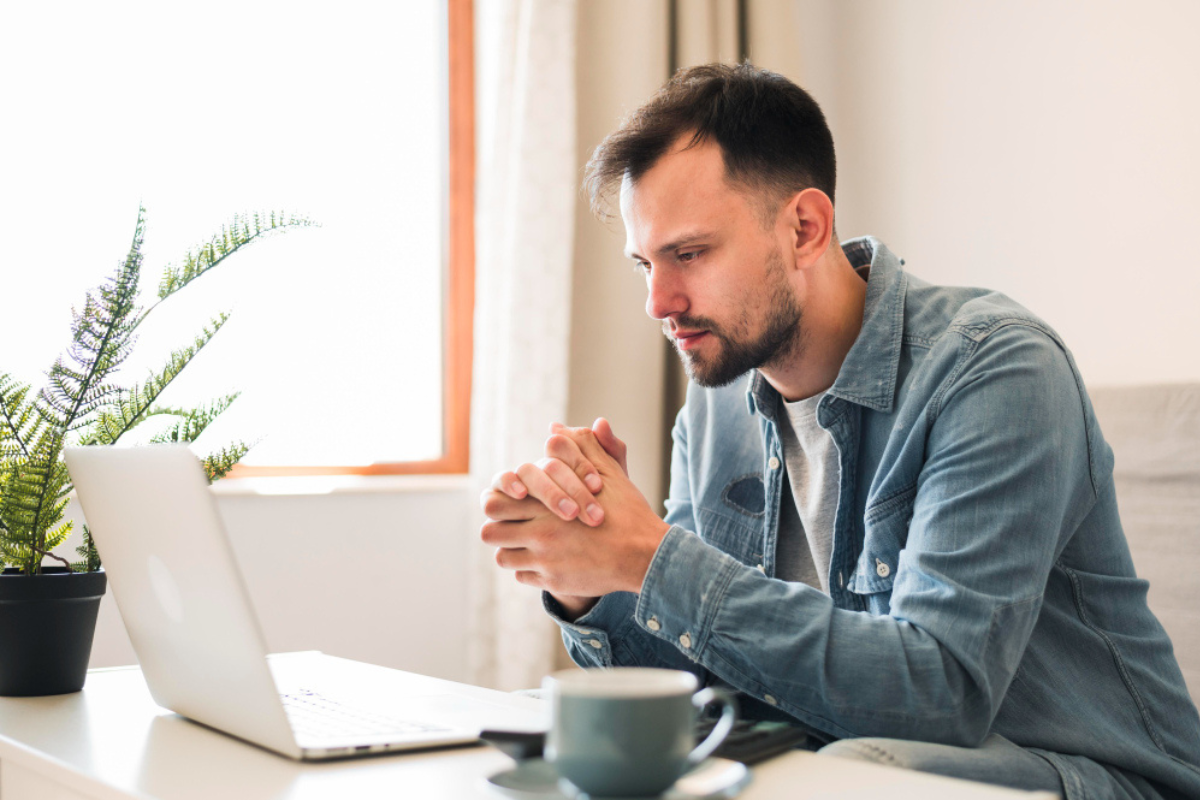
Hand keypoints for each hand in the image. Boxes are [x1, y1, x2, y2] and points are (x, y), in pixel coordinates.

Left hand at [480, 425, 668, 612]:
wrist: (645, 556)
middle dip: (497, 526)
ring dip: (511, 550)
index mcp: (547, 504)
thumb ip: (581, 448)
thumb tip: (556, 427)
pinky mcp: (554, 582)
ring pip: (503, 558)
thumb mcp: (608, 473)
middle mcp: (540, 534)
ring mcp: (546, 561)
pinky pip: (522, 576)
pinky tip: (543, 560)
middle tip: (508, 524)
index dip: (496, 500)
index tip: (510, 500)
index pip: (494, 503)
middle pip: (490, 533)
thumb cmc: (628, 512)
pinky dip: (528, 569)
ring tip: (524, 544)